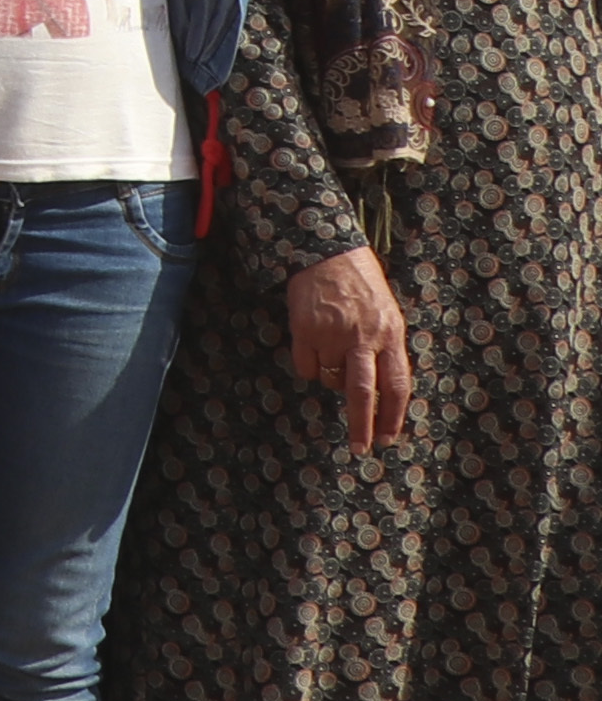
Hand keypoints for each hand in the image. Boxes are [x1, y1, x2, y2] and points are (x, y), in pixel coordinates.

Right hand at [284, 244, 411, 448]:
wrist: (328, 252)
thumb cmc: (361, 284)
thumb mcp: (386, 315)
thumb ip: (385, 349)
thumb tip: (381, 388)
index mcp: (390, 335)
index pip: (397, 385)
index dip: (393, 415)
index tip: (388, 438)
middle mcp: (362, 338)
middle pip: (363, 392)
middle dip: (362, 425)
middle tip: (360, 448)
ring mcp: (332, 335)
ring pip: (330, 379)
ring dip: (331, 378)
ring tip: (331, 355)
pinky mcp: (304, 330)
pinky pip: (306, 366)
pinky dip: (308, 366)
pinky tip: (312, 347)